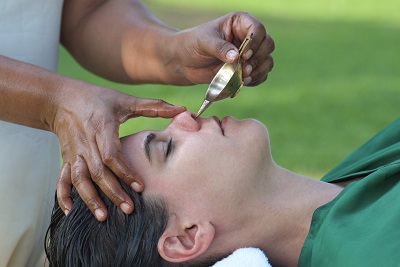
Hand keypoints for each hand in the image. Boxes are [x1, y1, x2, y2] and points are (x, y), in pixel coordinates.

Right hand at [53, 82, 185, 220]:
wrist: (62, 99)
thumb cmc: (97, 98)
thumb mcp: (124, 100)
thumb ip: (153, 106)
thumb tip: (182, 109)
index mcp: (101, 127)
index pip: (111, 155)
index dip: (125, 172)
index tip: (140, 187)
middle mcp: (86, 142)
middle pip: (97, 172)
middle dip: (112, 192)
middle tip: (128, 209)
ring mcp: (74, 152)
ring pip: (80, 179)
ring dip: (90, 198)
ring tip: (103, 217)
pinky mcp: (67, 158)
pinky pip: (62, 179)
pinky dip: (64, 195)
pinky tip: (71, 211)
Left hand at [172, 11, 274, 85]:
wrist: (184, 62)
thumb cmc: (192, 45)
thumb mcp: (203, 42)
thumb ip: (220, 48)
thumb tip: (236, 57)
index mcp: (239, 23)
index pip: (257, 28)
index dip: (255, 42)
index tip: (244, 55)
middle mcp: (248, 36)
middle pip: (268, 44)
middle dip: (259, 58)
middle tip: (244, 69)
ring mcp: (249, 54)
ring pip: (267, 61)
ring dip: (259, 71)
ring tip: (244, 78)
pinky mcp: (246, 69)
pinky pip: (261, 75)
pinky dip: (256, 80)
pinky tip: (244, 82)